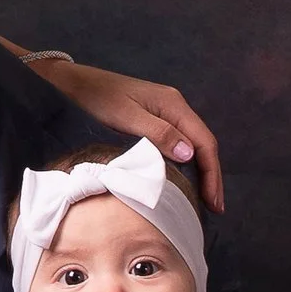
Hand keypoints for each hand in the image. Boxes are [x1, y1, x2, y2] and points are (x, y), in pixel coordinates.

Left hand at [15, 54, 223, 212]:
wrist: (75, 84)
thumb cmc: (97, 98)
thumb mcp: (126, 116)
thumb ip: (158, 133)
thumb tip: (190, 154)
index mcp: (173, 104)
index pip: (204, 141)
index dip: (211, 173)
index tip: (213, 201)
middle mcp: (175, 107)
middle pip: (203, 144)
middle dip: (211, 176)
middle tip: (215, 208)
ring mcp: (165, 112)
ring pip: (192, 145)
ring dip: (201, 171)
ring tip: (204, 199)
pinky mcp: (154, 119)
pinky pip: (178, 143)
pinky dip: (186, 164)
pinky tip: (184, 179)